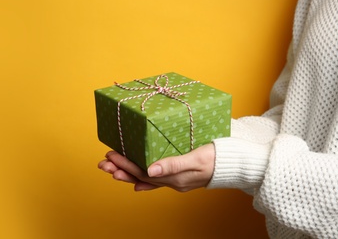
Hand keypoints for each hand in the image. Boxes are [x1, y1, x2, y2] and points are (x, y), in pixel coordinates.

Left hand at [98, 143, 214, 191]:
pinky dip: (145, 181)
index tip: (111, 155)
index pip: (143, 172)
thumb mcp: (195, 158)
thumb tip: (150, 171)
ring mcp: (176, 181)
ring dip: (128, 173)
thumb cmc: (217, 157)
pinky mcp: (179, 177)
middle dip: (121, 169)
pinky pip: (158, 181)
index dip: (126, 164)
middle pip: (141, 177)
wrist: (233, 164)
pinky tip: (136, 182)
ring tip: (111, 168)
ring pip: (147, 179)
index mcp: (174, 177)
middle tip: (103, 163)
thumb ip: (173, 165)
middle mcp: (172, 182)